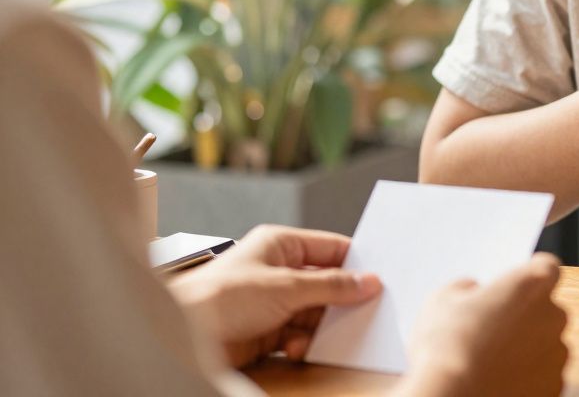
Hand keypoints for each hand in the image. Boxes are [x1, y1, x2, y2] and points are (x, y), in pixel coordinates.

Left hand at [168, 225, 381, 367]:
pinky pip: (299, 335)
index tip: (380, 279)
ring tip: (322, 337)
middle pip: (326, 284)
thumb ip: (331, 286)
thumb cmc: (222, 298)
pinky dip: (303, 343)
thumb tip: (370, 282)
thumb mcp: (286, 287)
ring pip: (315, 313)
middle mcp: (278, 270)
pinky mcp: (266, 330)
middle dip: (340, 302)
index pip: (331, 248)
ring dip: (320, 328)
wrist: (182, 337)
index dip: (356, 264)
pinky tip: (295, 348)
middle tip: (362, 314)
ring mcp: (273, 301)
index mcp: (281, 245)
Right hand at [400, 253, 567, 396]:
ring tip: (489, 360)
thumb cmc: (447, 347)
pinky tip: (498, 379)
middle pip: (545, 309)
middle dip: (523, 316)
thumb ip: (466, 289)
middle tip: (491, 328)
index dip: (529, 275)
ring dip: (525, 348)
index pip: (546, 266)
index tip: (516, 285)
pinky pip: (541, 375)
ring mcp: (557, 354)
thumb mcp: (442, 299)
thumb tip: (471, 294)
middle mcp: (553, 316)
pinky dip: (526, 377)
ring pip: (544, 344)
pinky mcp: (554, 387)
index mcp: (532, 283)